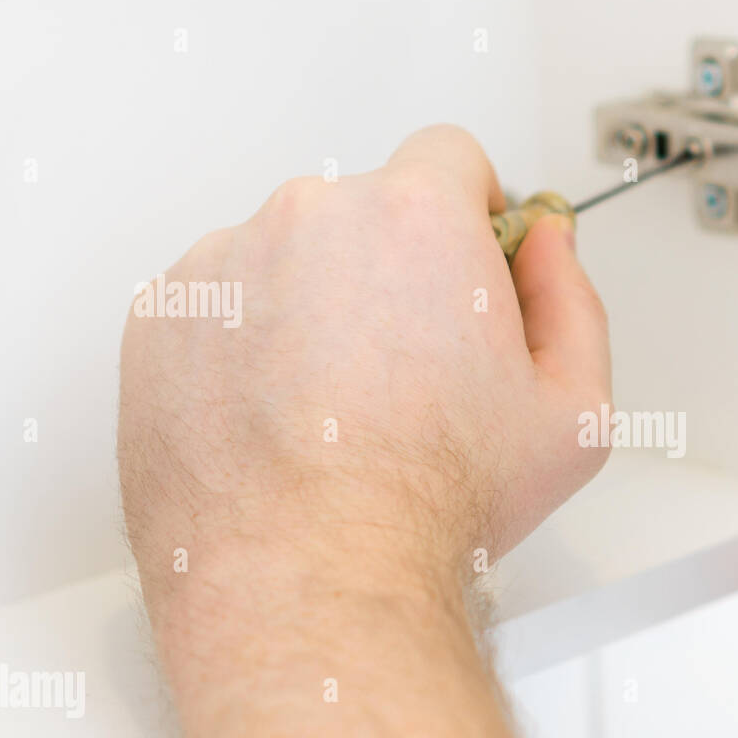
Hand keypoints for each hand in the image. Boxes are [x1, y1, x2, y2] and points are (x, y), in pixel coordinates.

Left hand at [116, 130, 689, 737]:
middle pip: (366, 209)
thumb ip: (574, 298)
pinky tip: (283, 419)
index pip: (451, 157)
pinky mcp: (162, 320)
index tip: (468, 267)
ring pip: (287, 255)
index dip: (473, 215)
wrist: (310, 580)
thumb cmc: (432, 505)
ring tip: (340, 410)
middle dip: (395, 268)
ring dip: (317, 304)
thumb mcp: (574, 411)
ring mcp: (224, 266)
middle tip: (413, 370)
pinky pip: (220, 303)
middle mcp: (309, 220)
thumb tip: (547, 244)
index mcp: (416, 220)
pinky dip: (248, 343)